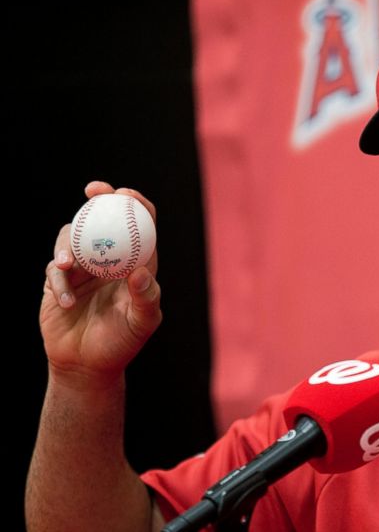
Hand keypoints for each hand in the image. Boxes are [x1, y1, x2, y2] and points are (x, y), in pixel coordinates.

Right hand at [40, 181, 162, 388]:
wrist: (87, 365)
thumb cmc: (122, 342)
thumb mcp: (142, 323)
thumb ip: (146, 298)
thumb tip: (141, 273)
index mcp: (136, 263)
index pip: (141, 225)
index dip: (136, 204)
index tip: (126, 195)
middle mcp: (110, 260)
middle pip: (104, 219)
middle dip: (100, 199)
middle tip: (93, 191)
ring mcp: (82, 269)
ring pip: (72, 238)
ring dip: (69, 244)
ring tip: (68, 264)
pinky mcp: (58, 282)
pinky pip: (54, 270)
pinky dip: (59, 282)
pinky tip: (66, 302)